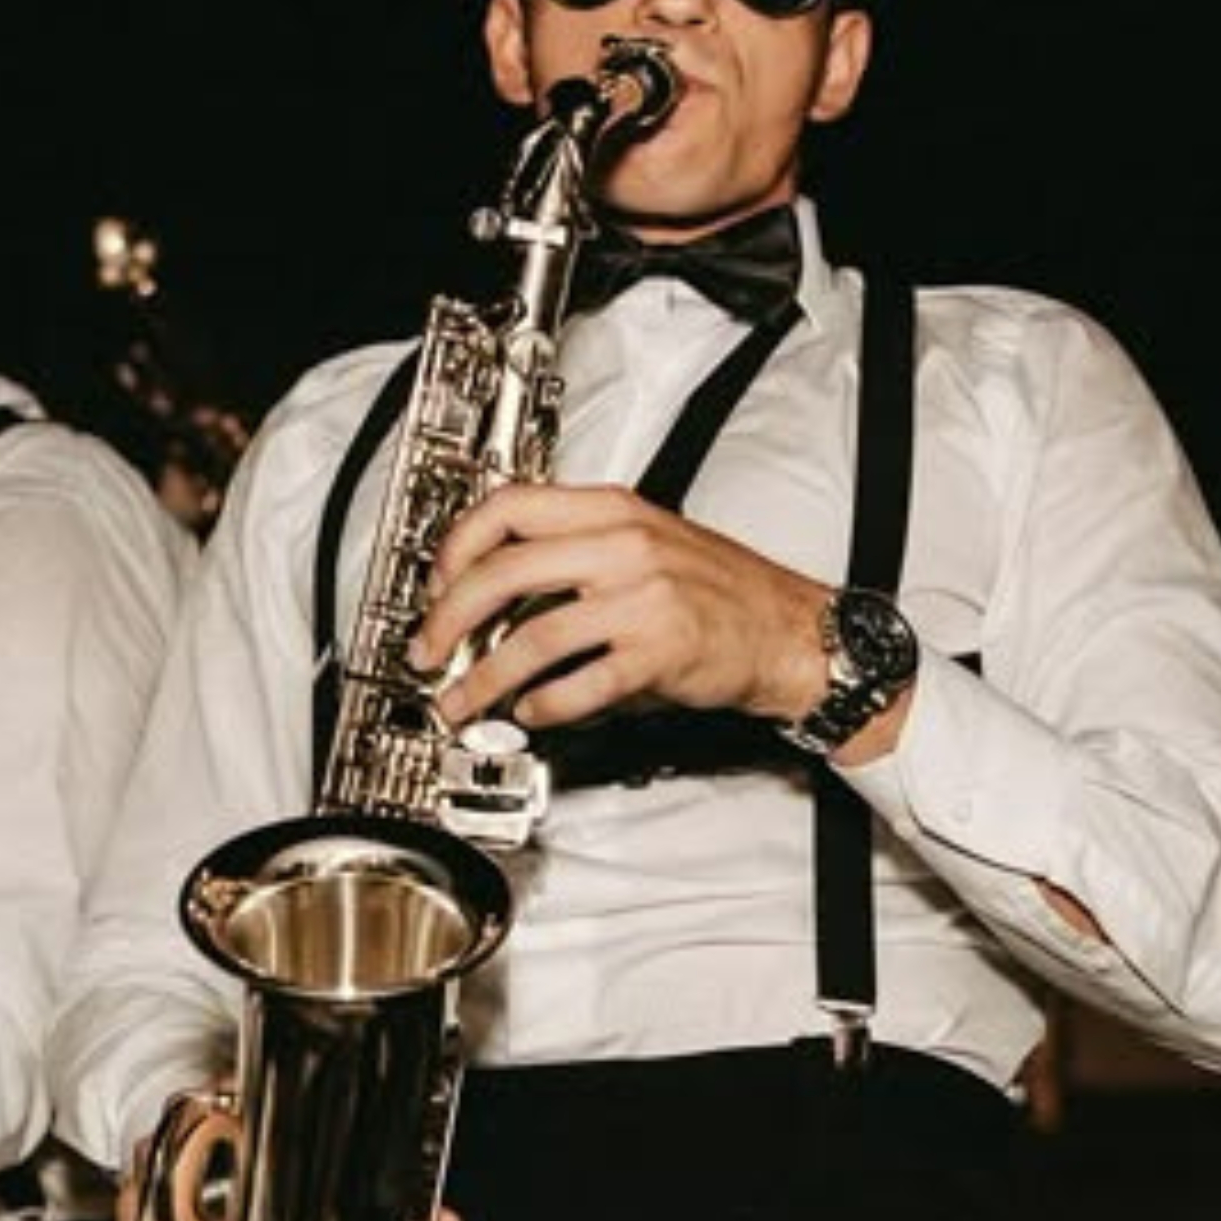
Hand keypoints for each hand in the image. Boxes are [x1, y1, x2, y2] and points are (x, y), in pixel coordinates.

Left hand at [409, 481, 829, 734]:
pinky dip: (545, 705)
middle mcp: (624, 545)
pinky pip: (582, 683)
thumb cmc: (718, 591)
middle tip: (427, 651)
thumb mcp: (644, 542)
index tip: (434, 583)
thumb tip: (490, 593)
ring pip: (533, 636)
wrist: (792, 631)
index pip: (509, 506)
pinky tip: (531, 714)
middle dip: (448, 619)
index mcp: (612, 509)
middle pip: (503, 572)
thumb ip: (573, 554)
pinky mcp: (662, 651)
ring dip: (483, 677)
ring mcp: (644, 598)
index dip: (457, 544)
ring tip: (460, 702)